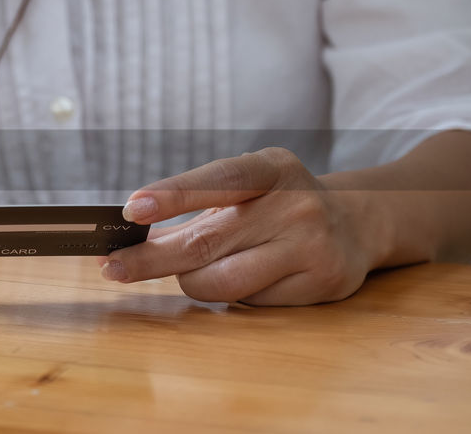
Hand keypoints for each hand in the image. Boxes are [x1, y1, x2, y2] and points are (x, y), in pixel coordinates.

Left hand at [99, 147, 385, 305]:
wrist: (357, 223)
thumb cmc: (278, 203)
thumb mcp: (248, 187)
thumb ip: (198, 207)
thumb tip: (132, 237)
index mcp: (273, 168)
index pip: (219, 180)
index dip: (173, 194)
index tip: (132, 209)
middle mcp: (296, 204)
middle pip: (206, 243)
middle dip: (150, 259)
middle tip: (112, 267)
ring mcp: (312, 246)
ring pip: (221, 282)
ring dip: (192, 281)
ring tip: (196, 269)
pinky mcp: (321, 284)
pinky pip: (249, 302)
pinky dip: (233, 294)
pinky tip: (250, 277)